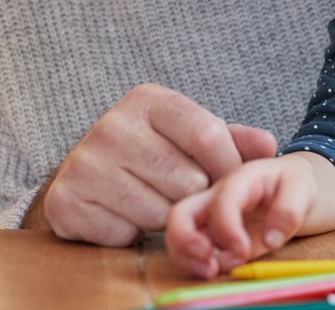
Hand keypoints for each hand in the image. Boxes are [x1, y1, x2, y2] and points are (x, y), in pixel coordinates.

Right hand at [23, 83, 276, 245]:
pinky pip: (124, 233)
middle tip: (180, 193)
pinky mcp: (66, 200)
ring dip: (164, 217)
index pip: (208, 136)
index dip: (227, 167)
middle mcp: (111, 126)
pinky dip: (131, 233)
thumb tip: (269, 145)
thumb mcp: (191, 137)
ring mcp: (85, 163)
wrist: (87, 176)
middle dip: (193, 195)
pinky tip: (124, 215)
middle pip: (186, 179)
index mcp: (147, 100)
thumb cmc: (152, 153)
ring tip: (153, 201)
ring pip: (157, 211)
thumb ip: (233, 140)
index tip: (226, 180)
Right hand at [166, 154, 323, 278]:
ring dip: (187, 258)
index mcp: (240, 179)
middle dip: (185, 240)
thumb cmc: (291, 185)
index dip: (227, 227)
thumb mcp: (301, 189)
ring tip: (213, 271)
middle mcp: (215, 197)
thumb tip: (271, 239)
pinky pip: (187, 250)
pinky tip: (215, 270)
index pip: (223, 199)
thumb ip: (290, 210)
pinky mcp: (208, 236)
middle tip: (209, 262)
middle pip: (180, 213)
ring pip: (176, 235)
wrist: (289, 190)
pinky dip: (193, 264)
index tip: (243, 252)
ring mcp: (207, 217)